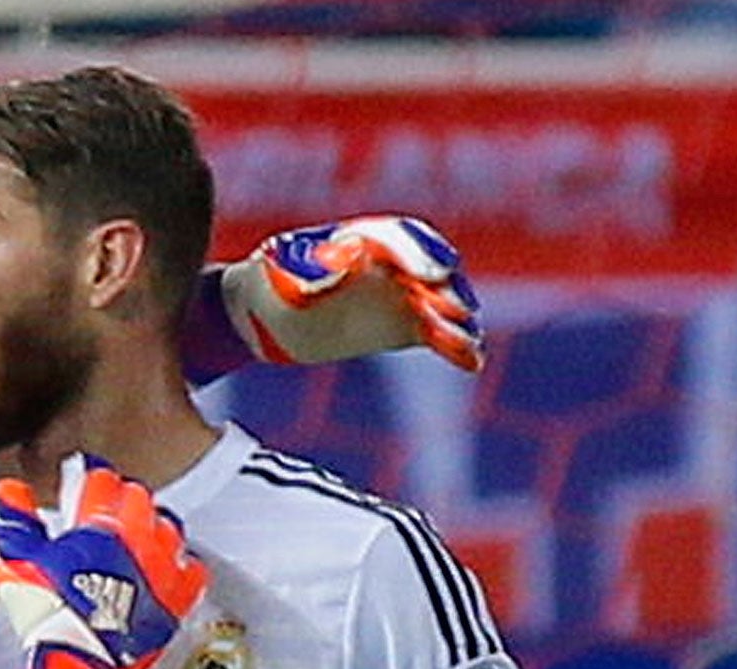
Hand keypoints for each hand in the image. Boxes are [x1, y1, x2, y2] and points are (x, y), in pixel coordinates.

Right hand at [0, 456, 207, 668]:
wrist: (77, 664)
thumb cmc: (51, 616)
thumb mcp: (18, 561)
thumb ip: (12, 521)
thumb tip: (4, 494)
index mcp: (102, 524)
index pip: (102, 480)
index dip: (89, 477)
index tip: (83, 479)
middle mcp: (138, 541)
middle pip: (138, 498)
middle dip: (119, 498)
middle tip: (104, 506)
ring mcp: (161, 570)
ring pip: (168, 528)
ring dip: (150, 526)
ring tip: (134, 532)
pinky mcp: (174, 601)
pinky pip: (191, 570)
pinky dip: (179, 565)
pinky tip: (167, 567)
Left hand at [220, 214, 483, 372]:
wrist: (264, 315)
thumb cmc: (269, 282)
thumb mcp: (281, 270)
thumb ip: (313, 265)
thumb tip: (348, 261)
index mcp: (360, 237)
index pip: (399, 240)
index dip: (418, 255)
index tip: (431, 274)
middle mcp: (388, 261)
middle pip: (429, 270)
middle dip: (445, 290)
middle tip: (458, 312)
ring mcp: (399, 293)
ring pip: (439, 303)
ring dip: (457, 322)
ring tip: (469, 343)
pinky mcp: (403, 326)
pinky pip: (435, 334)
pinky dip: (454, 346)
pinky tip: (472, 362)